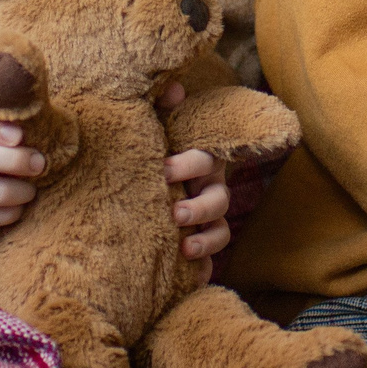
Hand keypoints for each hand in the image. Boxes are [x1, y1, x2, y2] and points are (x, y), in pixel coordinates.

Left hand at [157, 80, 231, 283]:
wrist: (146, 174)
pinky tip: (192, 279)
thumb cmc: (153, 147)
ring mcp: (207, 219)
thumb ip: (163, 105)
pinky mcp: (198, 243)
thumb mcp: (156, 126)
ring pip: (220, 231)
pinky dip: (204, 269)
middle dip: (199, 207)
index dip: (188, 165)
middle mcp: (210, 189)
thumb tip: (174, 88)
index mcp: (202, 161)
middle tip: (175, 212)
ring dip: (206, 240)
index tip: (163, 168)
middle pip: (218, 200)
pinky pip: (210, 261)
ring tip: (184, 248)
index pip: (204, 160)